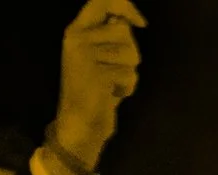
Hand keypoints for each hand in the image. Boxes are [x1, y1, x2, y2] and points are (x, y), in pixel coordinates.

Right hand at [53, 0, 144, 170]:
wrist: (80, 120)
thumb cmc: (96, 88)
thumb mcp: (100, 55)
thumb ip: (109, 35)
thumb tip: (128, 18)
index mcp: (76, 30)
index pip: (101, 1)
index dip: (125, 6)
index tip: (141, 22)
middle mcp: (77, 38)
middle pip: (124, 32)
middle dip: (130, 53)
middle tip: (114, 70)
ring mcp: (84, 56)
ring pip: (130, 55)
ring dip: (129, 73)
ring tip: (112, 82)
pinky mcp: (96, 74)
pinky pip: (130, 75)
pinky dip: (128, 87)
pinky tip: (112, 93)